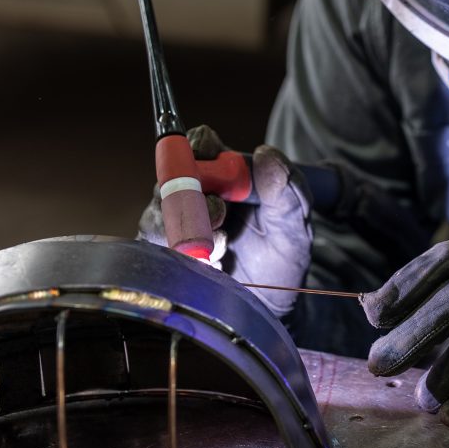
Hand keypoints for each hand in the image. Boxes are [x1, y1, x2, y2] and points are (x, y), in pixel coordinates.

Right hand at [138, 125, 312, 315]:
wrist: (270, 303)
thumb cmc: (282, 256)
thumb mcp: (294, 225)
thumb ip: (288, 191)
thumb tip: (266, 154)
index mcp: (225, 174)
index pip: (200, 144)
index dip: (200, 147)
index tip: (214, 162)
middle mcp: (195, 193)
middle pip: (171, 176)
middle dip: (190, 193)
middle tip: (220, 214)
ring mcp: (176, 223)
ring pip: (158, 212)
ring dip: (187, 229)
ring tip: (222, 247)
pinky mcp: (164, 253)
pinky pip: (153, 246)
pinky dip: (181, 255)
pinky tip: (211, 265)